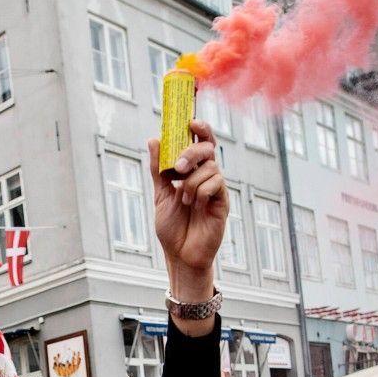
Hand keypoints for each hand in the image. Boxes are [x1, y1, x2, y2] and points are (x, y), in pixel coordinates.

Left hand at [149, 121, 225, 287]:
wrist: (180, 255)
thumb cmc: (172, 227)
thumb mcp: (160, 194)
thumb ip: (158, 168)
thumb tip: (154, 139)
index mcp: (192, 172)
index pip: (200, 142)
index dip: (199, 128)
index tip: (189, 121)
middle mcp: (206, 176)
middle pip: (207, 149)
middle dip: (191, 153)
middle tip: (178, 168)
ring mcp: (216, 188)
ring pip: (209, 168)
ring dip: (191, 182)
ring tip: (184, 201)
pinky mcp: (223, 202)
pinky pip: (216, 184)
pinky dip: (201, 191)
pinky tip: (195, 206)